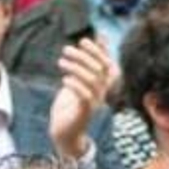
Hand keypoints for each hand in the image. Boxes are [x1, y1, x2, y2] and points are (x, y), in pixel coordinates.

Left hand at [49, 38, 115, 160]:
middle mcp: (103, 92)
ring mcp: (95, 102)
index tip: (83, 40)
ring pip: (92, 80)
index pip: (107, 62)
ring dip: (76, 68)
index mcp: (103, 84)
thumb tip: (97, 37)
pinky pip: (85, 96)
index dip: (98, 50)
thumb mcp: (79, 79)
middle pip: (100, 69)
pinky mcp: (85, 112)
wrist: (66, 131)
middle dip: (84, 56)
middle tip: (66, 49)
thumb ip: (88, 61)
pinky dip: (75, 86)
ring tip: (61, 62)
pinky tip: (64, 80)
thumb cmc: (72, 103)